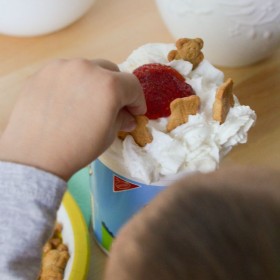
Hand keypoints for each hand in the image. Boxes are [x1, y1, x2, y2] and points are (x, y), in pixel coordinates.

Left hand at [0, 59, 145, 179]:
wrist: (36, 155)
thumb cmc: (78, 148)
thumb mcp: (108, 135)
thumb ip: (122, 120)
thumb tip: (128, 117)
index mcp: (109, 86)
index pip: (132, 85)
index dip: (137, 100)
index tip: (135, 112)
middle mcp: (87, 69)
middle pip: (111, 71)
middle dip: (117, 88)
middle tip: (113, 106)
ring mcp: (63, 67)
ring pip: (88, 69)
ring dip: (94, 83)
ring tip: (87, 103)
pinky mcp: (44, 72)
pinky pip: (67, 73)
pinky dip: (74, 83)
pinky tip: (67, 101)